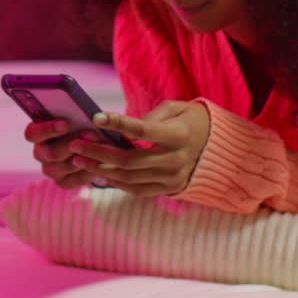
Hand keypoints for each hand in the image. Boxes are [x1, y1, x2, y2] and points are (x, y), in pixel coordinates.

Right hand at [24, 119, 104, 189]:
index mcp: (37, 134)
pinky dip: (87, 171)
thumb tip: (91, 117)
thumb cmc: (81, 125)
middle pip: (49, 153)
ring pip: (62, 167)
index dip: (47, 129)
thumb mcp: (77, 116)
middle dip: (72, 143)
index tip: (66, 123)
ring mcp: (50, 169)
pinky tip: (99, 162)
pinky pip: (73, 180)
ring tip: (100, 148)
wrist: (94, 145)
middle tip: (90, 134)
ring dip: (82, 157)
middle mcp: (40, 153)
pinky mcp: (63, 182)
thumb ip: (77, 114)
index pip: (32, 133)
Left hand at [69, 100, 210, 196]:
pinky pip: (137, 190)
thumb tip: (125, 127)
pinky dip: (116, 183)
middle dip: (98, 153)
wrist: (222, 150)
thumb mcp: (178, 108)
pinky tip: (99, 173)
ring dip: (100, 170)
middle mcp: (176, 159)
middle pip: (129, 160)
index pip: (142, 130)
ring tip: (79, 160)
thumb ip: (152, 115)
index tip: (95, 117)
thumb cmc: (194, 121)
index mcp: (179, 135)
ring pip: (129, 179)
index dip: (117, 122)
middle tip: (76, 145)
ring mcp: (172, 178)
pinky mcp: (169, 189)